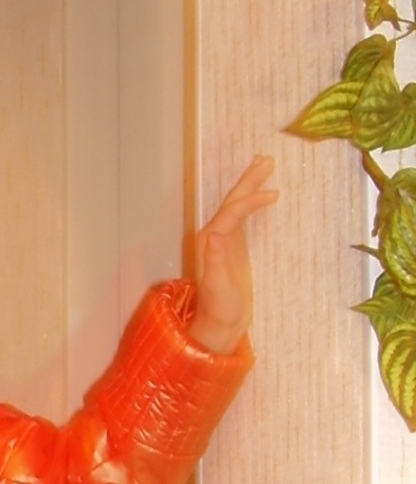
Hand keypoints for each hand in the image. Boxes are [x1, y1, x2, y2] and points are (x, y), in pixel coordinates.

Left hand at [188, 155, 277, 355]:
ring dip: (250, 186)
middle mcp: (214, 235)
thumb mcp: (218, 287)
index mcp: (210, 241)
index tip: (273, 194)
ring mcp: (223, 240)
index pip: (232, 213)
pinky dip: (252, 203)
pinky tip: (262, 196)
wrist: (219, 323)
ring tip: (264, 166)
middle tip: (266, 160)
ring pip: (237, 205)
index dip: (250, 201)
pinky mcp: (233, 246)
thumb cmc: (220, 308)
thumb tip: (215, 234)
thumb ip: (215, 261)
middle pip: (232, 202)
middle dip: (248, 181)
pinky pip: (242, 216)